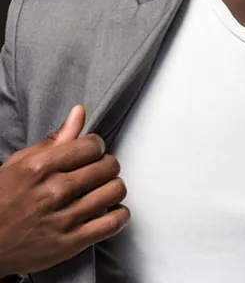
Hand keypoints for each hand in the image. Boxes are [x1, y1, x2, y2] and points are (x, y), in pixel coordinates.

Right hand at [0, 105, 129, 276]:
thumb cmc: (3, 199)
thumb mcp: (22, 163)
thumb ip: (55, 139)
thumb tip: (79, 112)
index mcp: (40, 166)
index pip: (91, 146)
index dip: (96, 146)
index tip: (93, 151)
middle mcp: (53, 191)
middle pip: (107, 166)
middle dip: (107, 165)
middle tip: (99, 170)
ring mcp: (63, 219)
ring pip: (114, 191)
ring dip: (114, 187)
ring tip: (105, 188)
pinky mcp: (70, 244)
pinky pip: (112, 223)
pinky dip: (120, 214)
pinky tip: (113, 210)